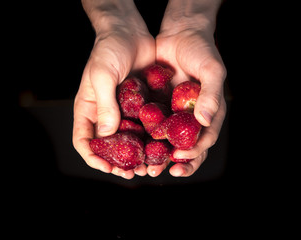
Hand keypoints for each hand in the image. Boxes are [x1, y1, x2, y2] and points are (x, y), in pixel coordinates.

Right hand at [73, 1, 154, 178]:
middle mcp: (106, 114)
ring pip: (128, 141)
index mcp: (89, 109)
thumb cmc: (109, 49)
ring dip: (137, 156)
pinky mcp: (141, 106)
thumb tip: (107, 134)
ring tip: (147, 166)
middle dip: (118, 162)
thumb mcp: (102, 75)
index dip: (93, 157)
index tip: (107, 167)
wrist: (130, 32)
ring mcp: (124, 111)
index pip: (84, 140)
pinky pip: (144, 127)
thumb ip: (105, 105)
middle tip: (131, 172)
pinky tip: (160, 147)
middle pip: (108, 147)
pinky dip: (150, 140)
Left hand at [147, 0, 226, 176]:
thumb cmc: (201, 50)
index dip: (195, 152)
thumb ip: (211, 95)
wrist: (180, 33)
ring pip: (167, 141)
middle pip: (186, 146)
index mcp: (208, 113)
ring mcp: (173, 113)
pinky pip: (152, 125)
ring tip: (147, 167)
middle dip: (175, 162)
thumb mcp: (211, 70)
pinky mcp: (158, 106)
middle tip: (160, 172)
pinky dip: (145, 137)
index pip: (205, 139)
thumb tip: (206, 120)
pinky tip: (135, 145)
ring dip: (158, 156)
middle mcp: (190, 117)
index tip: (180, 157)